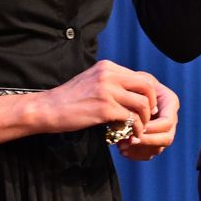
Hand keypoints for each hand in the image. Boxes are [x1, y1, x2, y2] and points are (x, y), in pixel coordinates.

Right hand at [35, 60, 159, 135]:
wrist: (48, 108)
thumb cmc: (69, 98)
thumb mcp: (92, 80)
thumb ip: (111, 81)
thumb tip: (132, 91)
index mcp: (108, 67)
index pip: (141, 76)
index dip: (149, 93)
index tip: (148, 106)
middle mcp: (109, 75)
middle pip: (146, 87)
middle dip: (152, 104)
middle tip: (149, 117)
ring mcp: (107, 91)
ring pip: (142, 103)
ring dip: (144, 119)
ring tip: (139, 129)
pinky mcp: (104, 108)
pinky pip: (130, 118)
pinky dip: (134, 128)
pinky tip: (130, 134)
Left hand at [117, 82, 178, 160]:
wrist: (129, 90)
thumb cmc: (135, 83)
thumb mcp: (141, 80)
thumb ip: (145, 91)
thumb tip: (148, 110)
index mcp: (171, 104)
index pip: (167, 122)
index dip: (153, 128)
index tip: (136, 127)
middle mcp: (171, 119)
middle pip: (167, 138)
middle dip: (147, 141)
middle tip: (128, 140)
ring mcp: (163, 131)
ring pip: (158, 148)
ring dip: (139, 149)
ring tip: (121, 145)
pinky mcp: (154, 141)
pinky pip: (149, 153)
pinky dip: (136, 154)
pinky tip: (122, 150)